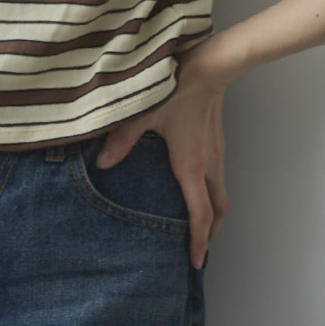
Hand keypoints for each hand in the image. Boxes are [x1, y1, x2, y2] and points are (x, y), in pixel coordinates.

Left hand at [95, 50, 227, 269]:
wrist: (209, 65)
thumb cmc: (178, 88)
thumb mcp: (144, 113)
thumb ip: (122, 140)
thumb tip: (102, 163)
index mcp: (190, 165)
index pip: (199, 213)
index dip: (197, 240)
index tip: (194, 260)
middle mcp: (208, 164)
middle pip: (217, 210)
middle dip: (209, 234)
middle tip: (198, 251)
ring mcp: (216, 153)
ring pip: (221, 194)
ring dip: (214, 214)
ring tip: (201, 227)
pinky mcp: (217, 141)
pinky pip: (219, 177)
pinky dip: (213, 194)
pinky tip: (198, 188)